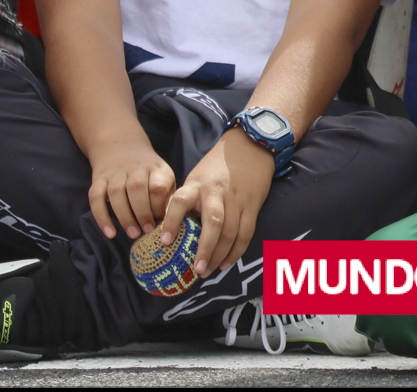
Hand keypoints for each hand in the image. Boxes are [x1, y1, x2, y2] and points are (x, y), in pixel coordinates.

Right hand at [85, 137, 176, 240]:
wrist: (121, 147)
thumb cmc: (149, 173)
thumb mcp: (164, 178)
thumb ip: (167, 198)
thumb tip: (169, 222)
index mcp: (156, 168)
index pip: (158, 185)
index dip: (159, 206)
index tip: (161, 221)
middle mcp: (135, 168)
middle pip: (137, 188)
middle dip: (142, 212)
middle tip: (146, 231)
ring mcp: (115, 173)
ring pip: (116, 192)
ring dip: (124, 216)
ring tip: (133, 234)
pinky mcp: (99, 179)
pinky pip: (96, 197)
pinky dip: (101, 217)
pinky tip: (110, 233)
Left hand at [157, 127, 276, 277]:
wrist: (251, 145)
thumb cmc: (217, 166)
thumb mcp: (196, 177)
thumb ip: (187, 201)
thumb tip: (171, 230)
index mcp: (197, 184)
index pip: (180, 202)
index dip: (171, 221)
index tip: (164, 241)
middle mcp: (216, 192)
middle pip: (212, 223)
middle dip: (204, 249)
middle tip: (196, 269)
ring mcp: (237, 200)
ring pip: (230, 232)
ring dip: (219, 255)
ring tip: (208, 271)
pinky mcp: (252, 205)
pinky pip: (246, 232)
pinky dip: (237, 251)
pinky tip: (226, 263)